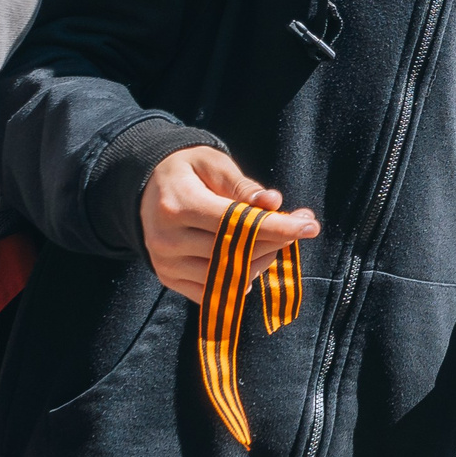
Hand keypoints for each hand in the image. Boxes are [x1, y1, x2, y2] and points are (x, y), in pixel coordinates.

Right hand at [139, 147, 318, 305]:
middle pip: (235, 252)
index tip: (310, 225)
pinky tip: (253, 257)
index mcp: (177, 205)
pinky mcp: (170, 280)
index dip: (276, 226)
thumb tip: (273, 202)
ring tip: (274, 237)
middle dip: (276, 240)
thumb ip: (242, 185)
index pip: (235, 223)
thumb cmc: (186, 171)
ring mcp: (166, 264)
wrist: (145, 190)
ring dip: (262, 259)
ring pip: (228, 276)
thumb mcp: (211, 164)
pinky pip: (214, 292)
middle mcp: (167, 239)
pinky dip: (242, 278)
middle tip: (300, 225)